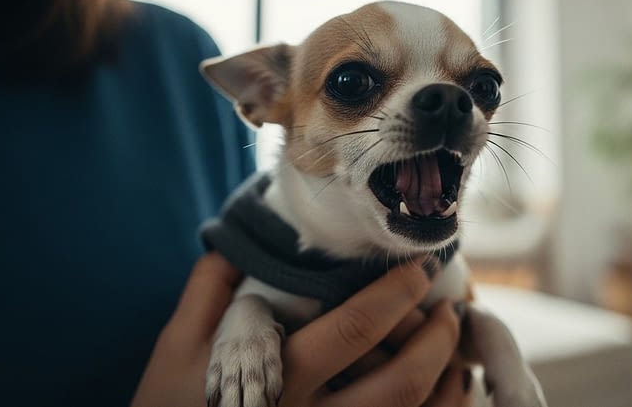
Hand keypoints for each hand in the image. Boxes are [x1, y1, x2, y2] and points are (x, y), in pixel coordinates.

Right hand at [130, 254, 469, 406]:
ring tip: (454, 346)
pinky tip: (447, 389)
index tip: (421, 266)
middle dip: (436, 338)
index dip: (397, 292)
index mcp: (276, 378)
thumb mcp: (176, 347)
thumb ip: (210, 289)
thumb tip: (241, 241)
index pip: (354, 329)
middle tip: (449, 308)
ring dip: (446, 381)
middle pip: (400, 382)